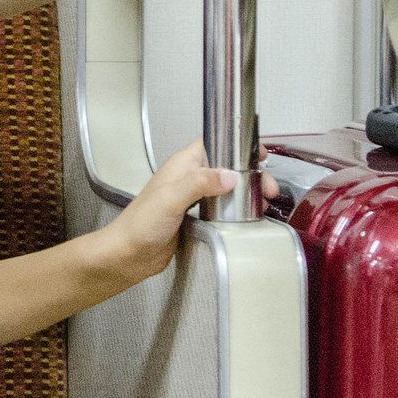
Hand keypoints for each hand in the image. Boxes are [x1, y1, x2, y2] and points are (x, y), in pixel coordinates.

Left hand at [99, 141, 278, 281]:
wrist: (130, 254)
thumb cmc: (142, 223)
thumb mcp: (171, 198)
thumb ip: (199, 183)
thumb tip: (231, 175)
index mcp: (181, 165)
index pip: (212, 143)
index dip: (236, 144)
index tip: (260, 153)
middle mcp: (188, 178)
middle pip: (226, 167)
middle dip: (250, 174)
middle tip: (268, 189)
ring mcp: (193, 198)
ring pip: (226, 188)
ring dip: (246, 192)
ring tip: (266, 202)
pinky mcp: (197, 218)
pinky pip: (223, 208)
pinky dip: (238, 209)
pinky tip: (251, 217)